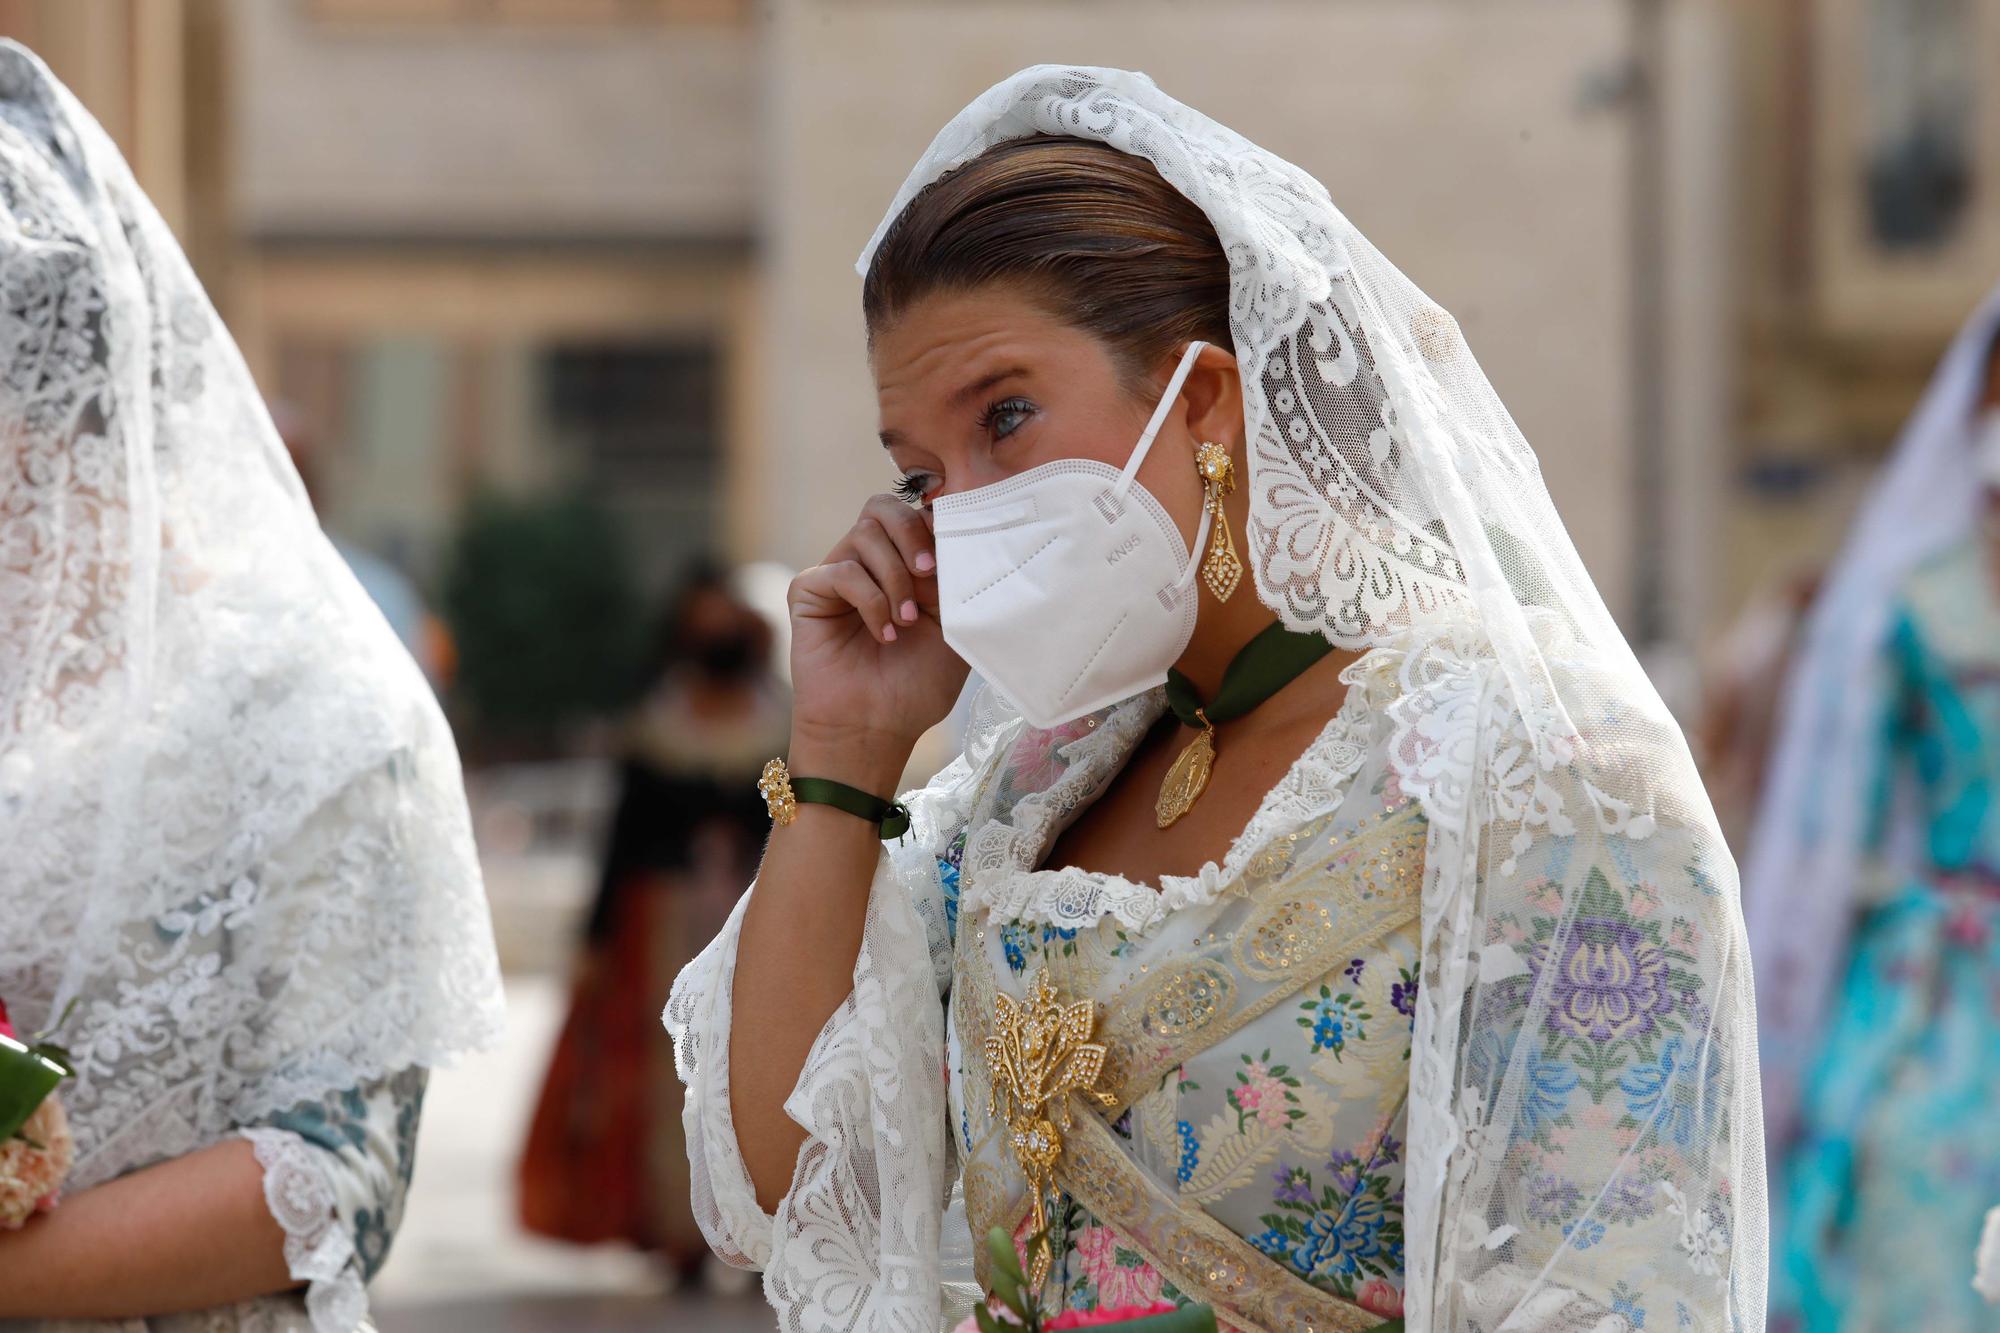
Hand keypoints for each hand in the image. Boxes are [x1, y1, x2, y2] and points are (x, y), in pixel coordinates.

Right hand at [788, 495, 968, 763]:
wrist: (877, 728)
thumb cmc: (916, 684)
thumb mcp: (954, 627)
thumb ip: (955, 579)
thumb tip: (953, 533)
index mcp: (903, 565)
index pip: (914, 513)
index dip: (934, 524)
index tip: (953, 555)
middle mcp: (868, 563)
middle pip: (882, 506)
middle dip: (912, 532)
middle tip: (930, 572)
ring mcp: (837, 575)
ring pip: (865, 534)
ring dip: (895, 577)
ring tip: (906, 621)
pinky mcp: (809, 591)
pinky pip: (843, 571)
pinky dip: (871, 600)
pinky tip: (884, 634)